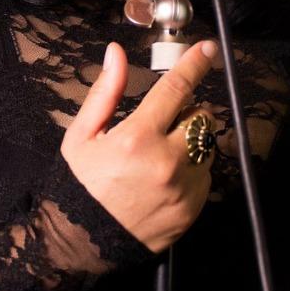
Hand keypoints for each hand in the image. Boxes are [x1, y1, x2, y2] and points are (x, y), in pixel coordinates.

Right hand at [60, 40, 217, 253]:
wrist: (84, 241)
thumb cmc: (81, 185)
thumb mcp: (82, 135)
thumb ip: (106, 91)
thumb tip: (117, 54)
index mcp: (137, 138)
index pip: (177, 89)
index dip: (195, 64)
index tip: (208, 49)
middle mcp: (165, 162)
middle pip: (200, 117)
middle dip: (186, 114)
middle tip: (162, 125)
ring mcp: (183, 188)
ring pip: (206, 146)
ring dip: (190, 143)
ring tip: (160, 157)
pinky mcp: (193, 209)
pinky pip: (205, 176)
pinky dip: (191, 170)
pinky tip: (165, 179)